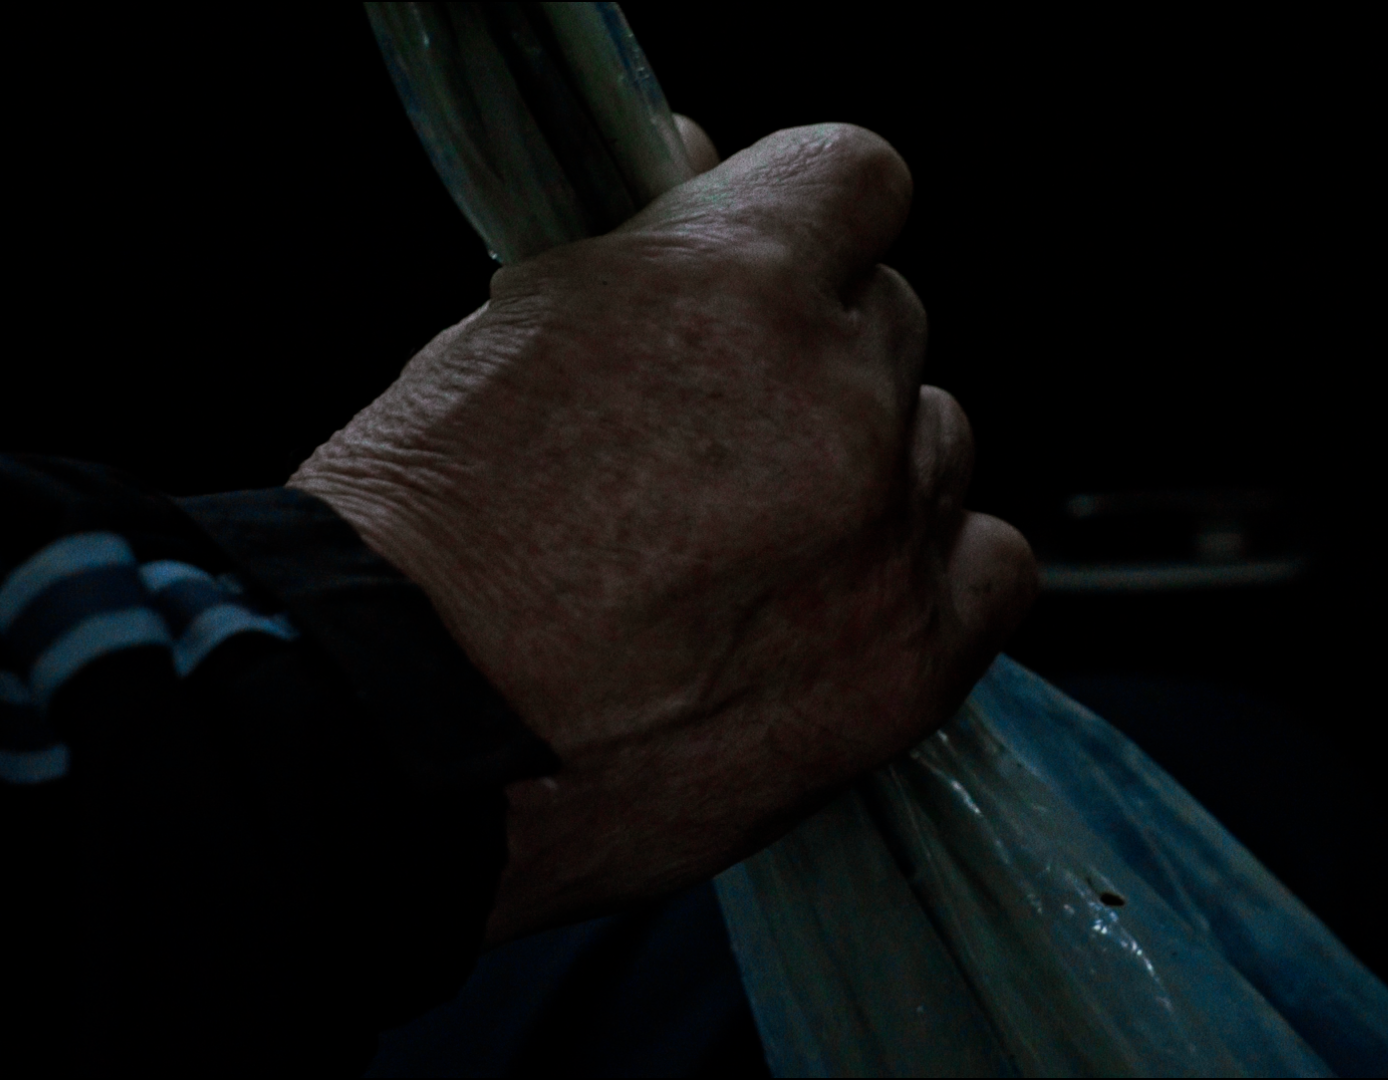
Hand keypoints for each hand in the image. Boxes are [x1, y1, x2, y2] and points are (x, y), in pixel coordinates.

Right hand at [289, 123, 1036, 942]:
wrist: (395, 740)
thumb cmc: (423, 541)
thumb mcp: (509, 331)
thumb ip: (648, 247)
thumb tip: (710, 161)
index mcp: (733, 286)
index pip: (857, 181)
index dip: (808, 222)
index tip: (779, 264)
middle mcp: (836, 400)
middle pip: (894, 323)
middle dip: (818, 360)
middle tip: (725, 440)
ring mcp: (887, 538)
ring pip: (938, 444)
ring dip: (871, 472)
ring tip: (754, 548)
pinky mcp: (911, 664)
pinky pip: (992, 569)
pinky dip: (931, 572)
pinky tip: (843, 600)